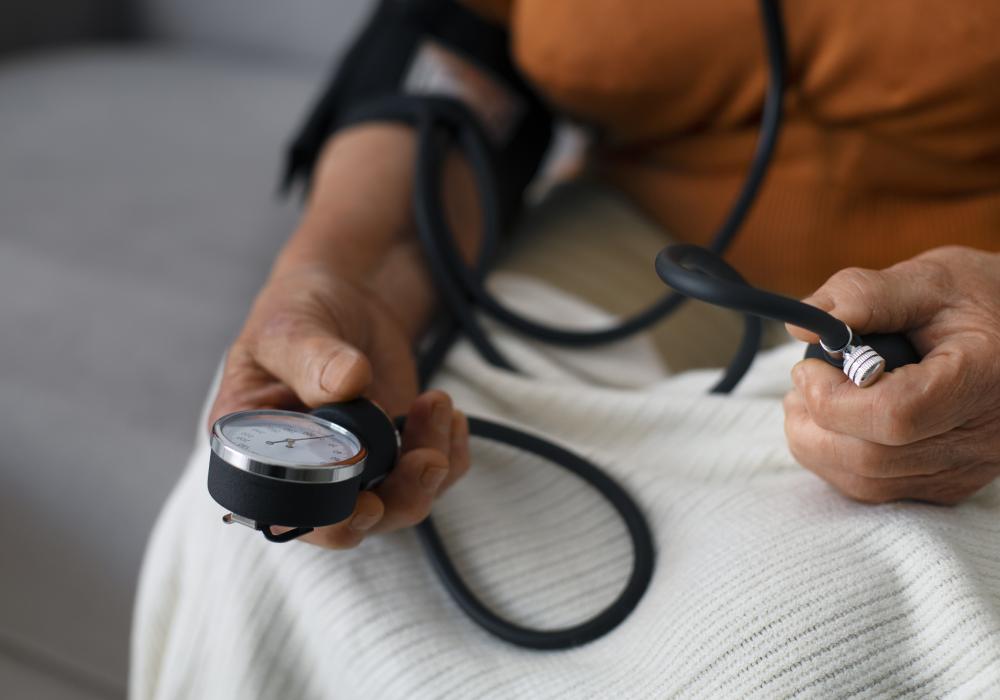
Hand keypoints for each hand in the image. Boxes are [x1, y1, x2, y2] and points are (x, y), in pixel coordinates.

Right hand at [208, 265, 469, 548]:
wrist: (345, 299)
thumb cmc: (298, 312)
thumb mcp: (290, 326)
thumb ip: (312, 355)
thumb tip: (347, 383)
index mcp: (256, 454)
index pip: (286, 513)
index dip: (328, 521)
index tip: (368, 504)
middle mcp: (305, 475)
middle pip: (355, 521)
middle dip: (399, 497)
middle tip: (427, 459)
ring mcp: (356, 469)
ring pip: (402, 503)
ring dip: (431, 466)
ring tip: (437, 406)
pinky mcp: (397, 454)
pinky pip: (433, 476)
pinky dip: (451, 451)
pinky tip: (449, 413)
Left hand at [784, 246, 999, 503]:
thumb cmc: (978, 301)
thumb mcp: (928, 280)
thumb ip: (863, 296)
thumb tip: (801, 326)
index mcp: (984, 379)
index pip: (896, 415)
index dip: (834, 397)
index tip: (808, 366)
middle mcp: (983, 439)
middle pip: (873, 458)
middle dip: (814, 424)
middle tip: (799, 384)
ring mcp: (967, 469)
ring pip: (867, 483)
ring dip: (817, 445)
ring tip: (808, 399)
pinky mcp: (950, 485)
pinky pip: (876, 490)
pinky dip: (837, 460)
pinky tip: (835, 422)